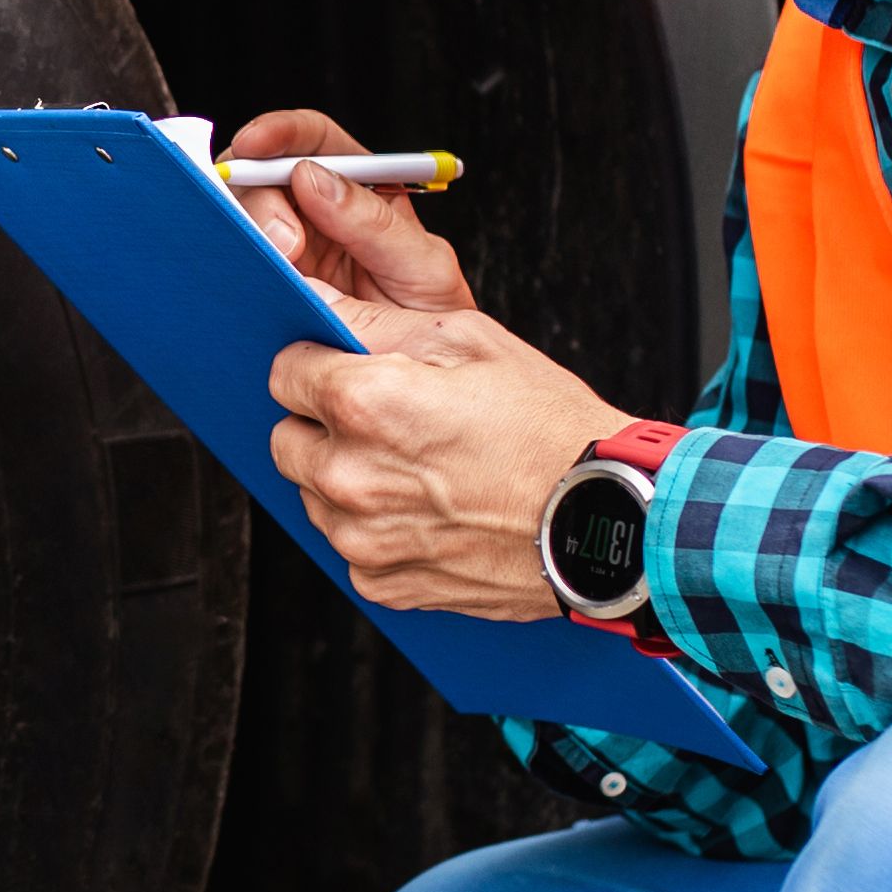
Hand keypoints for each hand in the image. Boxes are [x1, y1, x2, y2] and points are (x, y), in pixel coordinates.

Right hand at [221, 107, 461, 306]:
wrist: (420, 386)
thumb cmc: (434, 321)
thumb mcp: (423, 268)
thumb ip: (375, 223)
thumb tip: (313, 179)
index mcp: (359, 191)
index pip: (314, 140)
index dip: (280, 132)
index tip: (255, 144)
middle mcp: (316, 213)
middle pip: (263, 176)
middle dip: (261, 199)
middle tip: (284, 244)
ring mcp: (288, 251)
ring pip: (242, 220)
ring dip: (246, 239)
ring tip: (275, 274)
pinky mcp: (267, 289)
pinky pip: (236, 269)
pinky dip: (232, 271)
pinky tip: (246, 289)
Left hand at [261, 178, 635, 617]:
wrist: (608, 516)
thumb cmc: (549, 426)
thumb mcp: (470, 341)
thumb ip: (379, 325)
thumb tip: (320, 309)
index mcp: (365, 403)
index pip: (283, 373)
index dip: (317, 365)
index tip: (346, 370)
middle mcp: (349, 475)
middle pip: (286, 438)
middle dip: (323, 425)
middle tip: (387, 422)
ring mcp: (362, 537)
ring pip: (312, 495)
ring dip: (345, 478)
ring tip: (418, 469)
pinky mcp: (382, 582)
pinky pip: (349, 546)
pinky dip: (375, 529)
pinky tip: (430, 511)